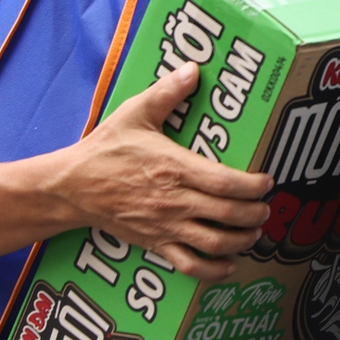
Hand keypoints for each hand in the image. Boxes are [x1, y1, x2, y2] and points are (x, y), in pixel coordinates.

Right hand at [52, 63, 273, 277]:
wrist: (72, 188)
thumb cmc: (105, 150)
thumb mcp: (134, 113)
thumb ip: (167, 92)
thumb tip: (193, 69)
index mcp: (175, 168)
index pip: (226, 182)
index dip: (254, 186)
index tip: (268, 182)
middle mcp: (175, 201)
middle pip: (229, 214)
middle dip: (256, 214)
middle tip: (266, 208)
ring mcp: (166, 226)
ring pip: (215, 243)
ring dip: (242, 241)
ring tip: (254, 232)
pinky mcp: (155, 244)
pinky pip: (189, 266)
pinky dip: (213, 270)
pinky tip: (229, 264)